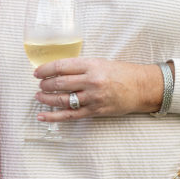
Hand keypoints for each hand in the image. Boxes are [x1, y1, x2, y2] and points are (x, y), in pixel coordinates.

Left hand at [34, 57, 163, 119]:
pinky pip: (70, 115)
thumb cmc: (121, 73)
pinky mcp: (95, 111)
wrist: (142, 87)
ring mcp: (92, 98)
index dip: (45, 70)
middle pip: (59, 83)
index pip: (61, 66)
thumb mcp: (100, 62)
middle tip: (40, 84)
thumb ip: (80, 67)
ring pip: (62, 99)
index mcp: (91, 65)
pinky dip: (54, 116)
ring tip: (39, 96)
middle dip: (45, 84)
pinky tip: (42, 116)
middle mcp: (91, 81)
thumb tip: (58, 70)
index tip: (37, 72)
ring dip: (46, 98)